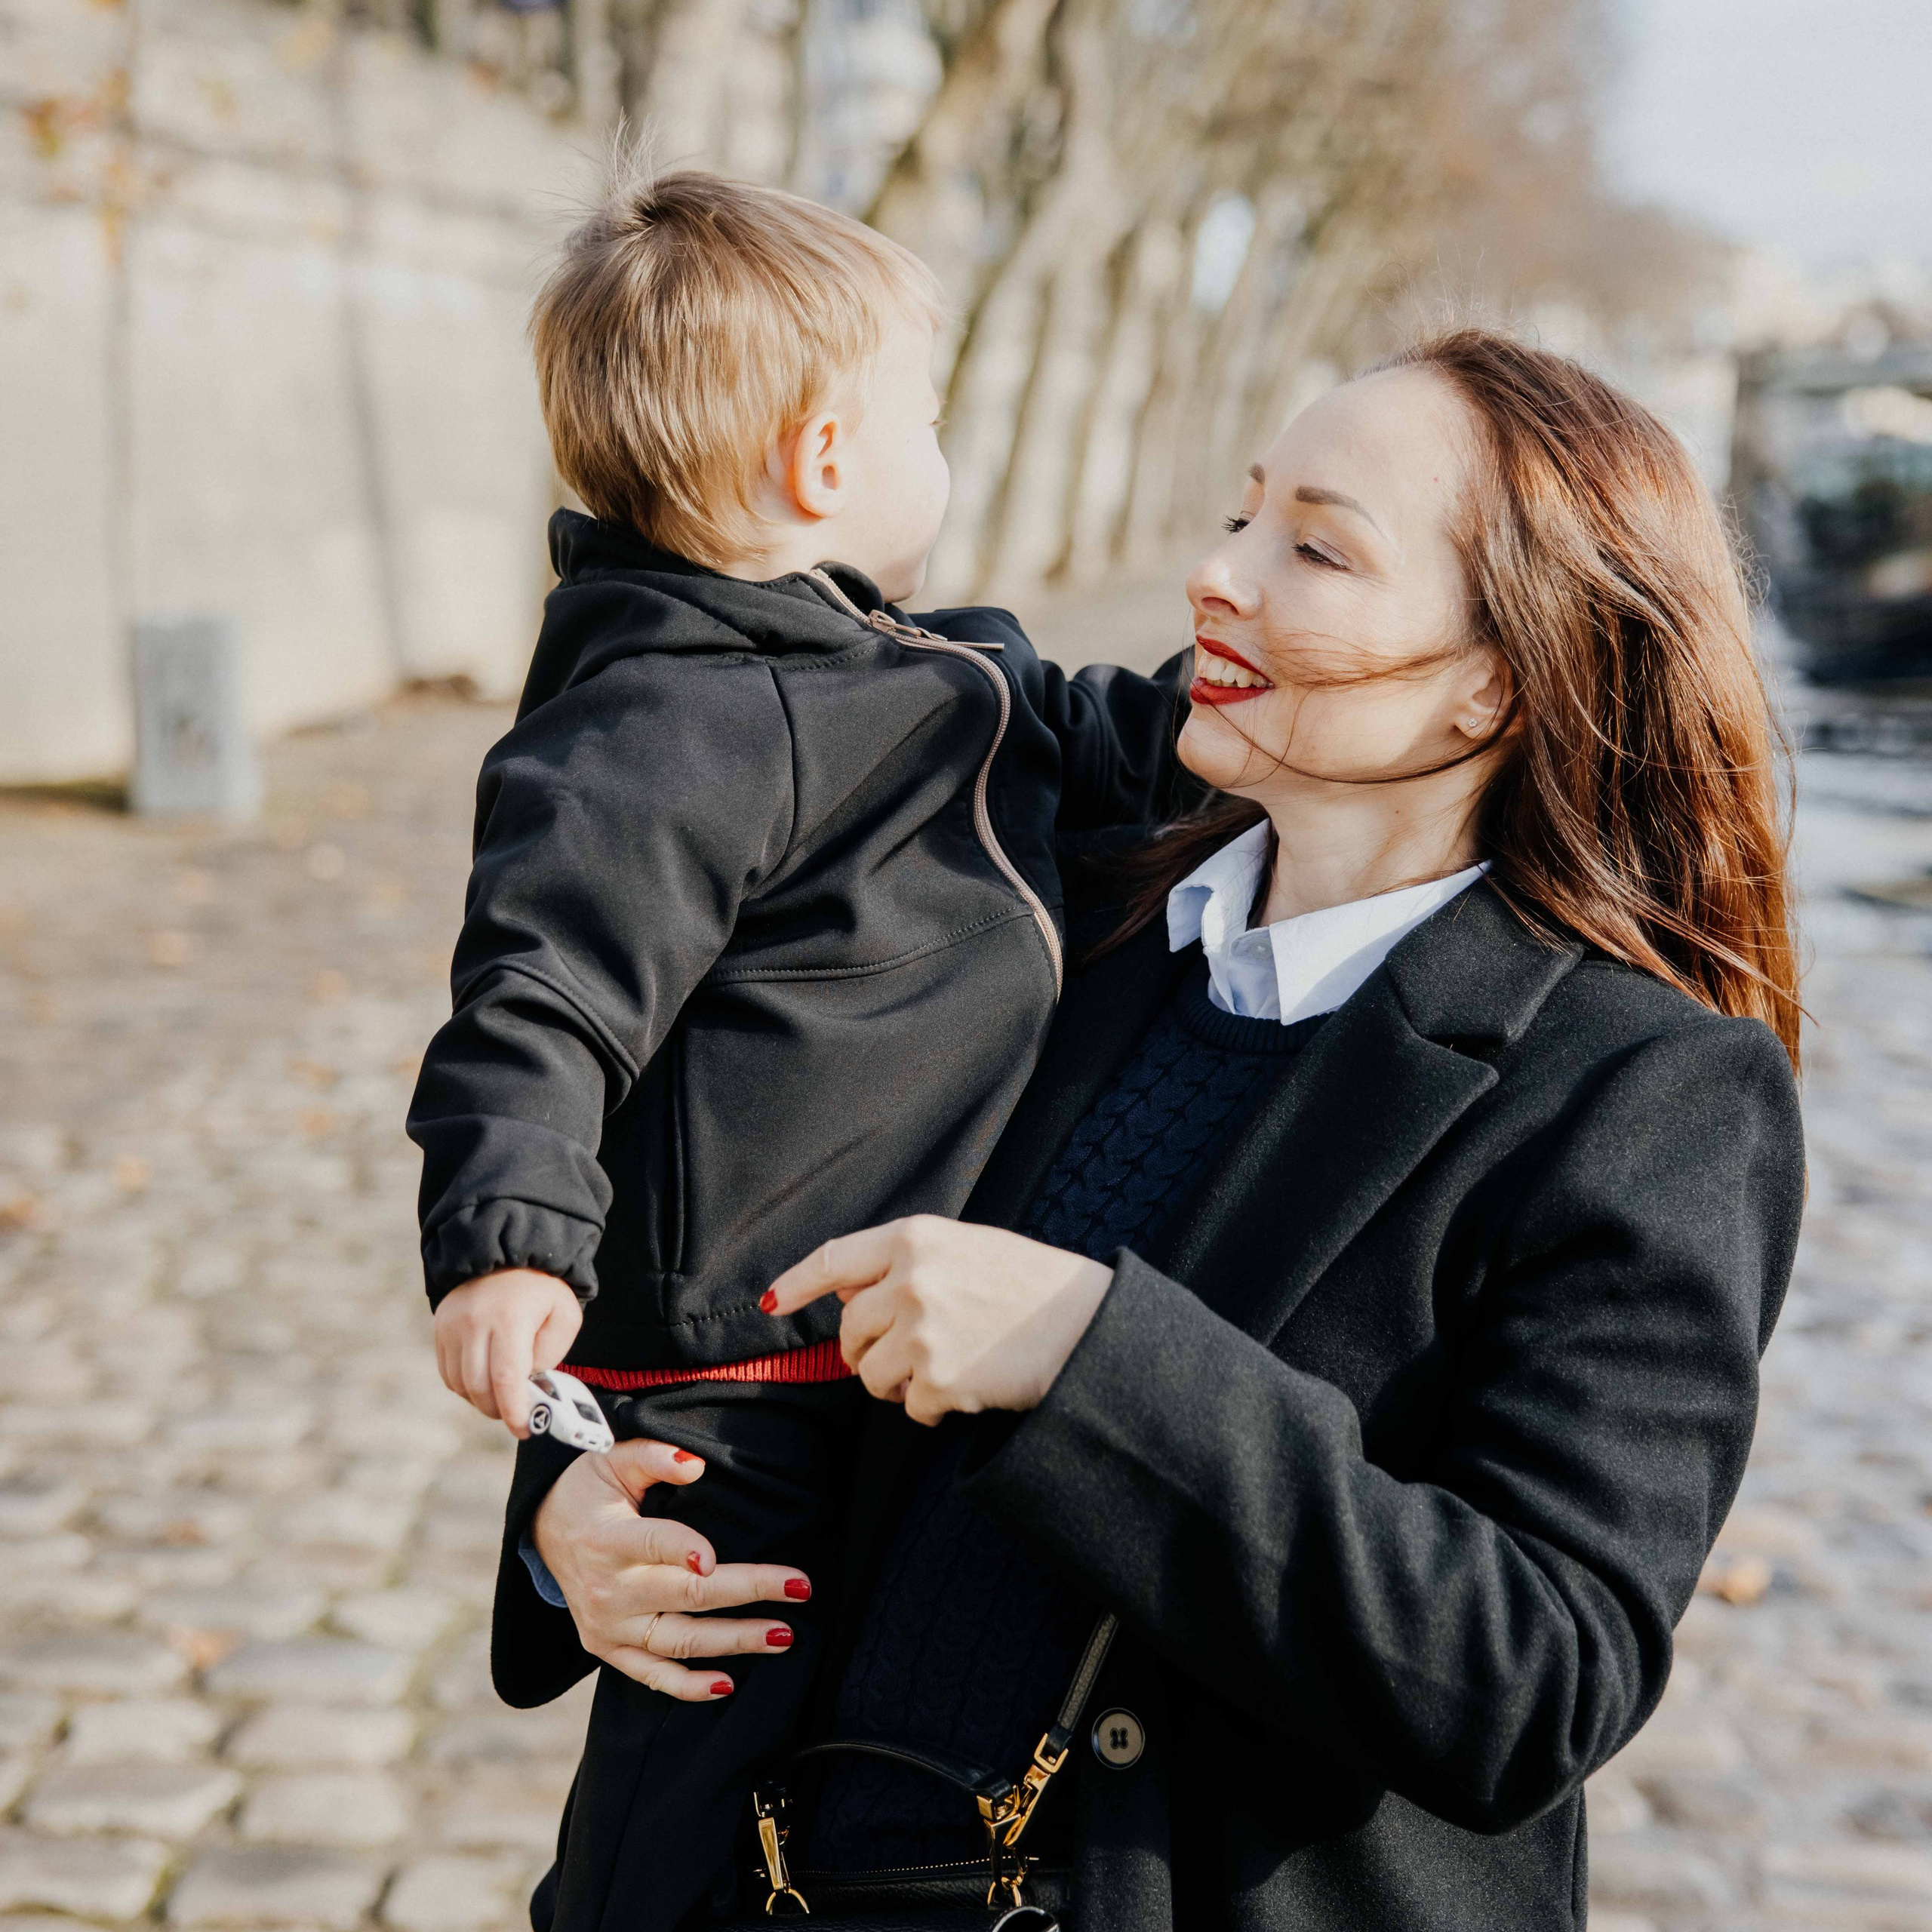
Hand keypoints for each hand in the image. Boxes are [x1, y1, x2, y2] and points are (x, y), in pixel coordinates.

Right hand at [433, 1268, 582, 1436]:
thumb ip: (551, 1353)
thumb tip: (528, 1385)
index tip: (524, 1429)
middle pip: (479, 1387)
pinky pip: (448, 1373)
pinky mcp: (440, 1328)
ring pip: (460, 1384)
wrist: (506, 1253)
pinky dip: (466, 1386)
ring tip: (503, 1395)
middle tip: (517, 1414)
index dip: (513, 1411)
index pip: (506, 1378)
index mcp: (510, 1319)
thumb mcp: (565, 1314)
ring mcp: (452, 1326)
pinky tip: (485, 1382)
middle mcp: (474, 1323)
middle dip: (499, 1410)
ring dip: (481, 1400)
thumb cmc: (542, 1289)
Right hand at [533, 1438, 809, 1700]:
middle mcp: (608, 1589)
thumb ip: (654, 1456)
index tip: (714, 1558)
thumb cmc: (590, 1490)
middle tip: (800, 1587)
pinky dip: (687, 1686)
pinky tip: (728, 1684)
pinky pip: (651, 1676)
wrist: (544, 1533)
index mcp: (608, 1539)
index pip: (651, 1544)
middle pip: (685, 1595)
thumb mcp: (612, 1458)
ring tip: (784, 1634)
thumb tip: (695, 1465)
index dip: (681, 1550)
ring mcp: (608, 1626)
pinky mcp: (608, 1648)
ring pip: (678, 1641)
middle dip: (747, 1590)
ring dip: (734, 1640)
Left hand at [764, 1216, 1111, 1426]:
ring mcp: (922, 1331)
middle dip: (864, 1349)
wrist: (1085, 1322)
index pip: (834, 1258)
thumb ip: (904, 1263)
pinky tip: (966, 1387)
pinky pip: (908, 1406)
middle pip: (850, 1328)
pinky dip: (930, 1407)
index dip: (797, 1283)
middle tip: (901, 1352)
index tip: (772, 1303)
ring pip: (871, 1374)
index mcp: (915, 1238)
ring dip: (895, 1383)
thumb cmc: (1027, 1283)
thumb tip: (845, 1294)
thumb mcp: (964, 1247)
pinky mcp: (938, 1379)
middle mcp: (910, 1280)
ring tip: (941, 1369)